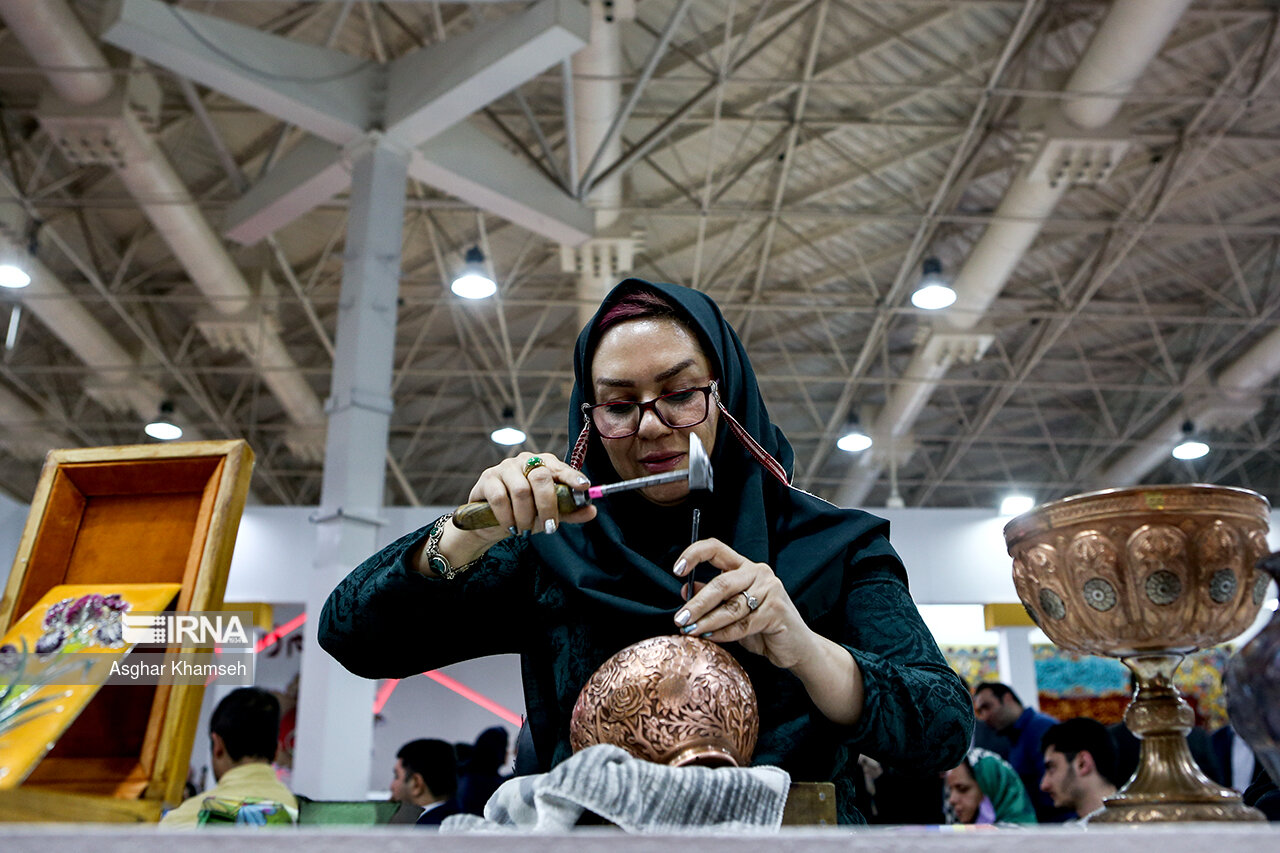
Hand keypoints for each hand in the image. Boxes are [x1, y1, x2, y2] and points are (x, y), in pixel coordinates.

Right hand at [467, 451, 596, 537]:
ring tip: (526, 530)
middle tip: (549, 527)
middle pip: (541, 477)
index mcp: (544, 464)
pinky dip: (508, 517)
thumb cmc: (524, 512)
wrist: (490, 521)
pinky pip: (500, 498)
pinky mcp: (487, 479)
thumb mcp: (548, 513)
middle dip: (547, 506)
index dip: (572, 476)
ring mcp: (505, 468)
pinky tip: (511, 527)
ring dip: (526, 516)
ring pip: (521, 490)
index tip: (584, 486)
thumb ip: (569, 511)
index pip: (560, 467)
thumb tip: (592, 511)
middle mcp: (525, 460)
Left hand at [670, 537, 817, 669]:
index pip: (716, 549)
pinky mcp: (776, 610)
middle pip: (721, 584)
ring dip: (707, 621)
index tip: (676, 570)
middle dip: (697, 603)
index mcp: (745, 567)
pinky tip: (710, 638)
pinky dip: (723, 633)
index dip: (694, 555)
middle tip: (680, 618)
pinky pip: (742, 624)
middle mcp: (759, 573)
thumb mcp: (733, 610)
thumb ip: (712, 598)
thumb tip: (685, 589)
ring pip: (731, 607)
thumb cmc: (762, 627)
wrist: (796, 647)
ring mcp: (770, 590)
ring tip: (691, 631)